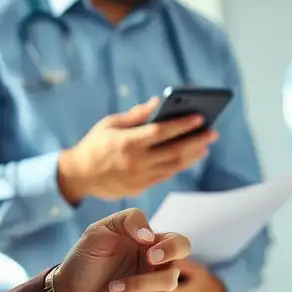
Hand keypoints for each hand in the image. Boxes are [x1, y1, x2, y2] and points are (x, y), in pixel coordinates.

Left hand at [54, 208, 188, 291]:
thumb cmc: (86, 260)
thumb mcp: (101, 230)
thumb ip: (129, 220)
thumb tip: (151, 236)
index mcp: (150, 245)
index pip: (178, 242)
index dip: (171, 245)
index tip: (147, 248)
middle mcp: (156, 266)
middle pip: (182, 259)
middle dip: (170, 257)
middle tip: (149, 260)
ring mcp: (153, 288)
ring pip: (170, 284)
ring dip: (140, 283)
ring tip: (114, 287)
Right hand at [57, 96, 216, 203]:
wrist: (78, 176)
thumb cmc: (95, 143)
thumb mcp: (111, 124)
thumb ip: (137, 115)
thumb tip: (159, 103)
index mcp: (126, 142)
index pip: (161, 132)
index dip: (182, 125)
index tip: (200, 117)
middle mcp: (135, 162)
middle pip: (174, 151)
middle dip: (196, 141)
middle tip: (212, 132)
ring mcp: (139, 178)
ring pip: (174, 166)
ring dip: (193, 155)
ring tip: (206, 144)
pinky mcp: (140, 188)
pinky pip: (166, 175)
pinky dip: (181, 165)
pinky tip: (191, 156)